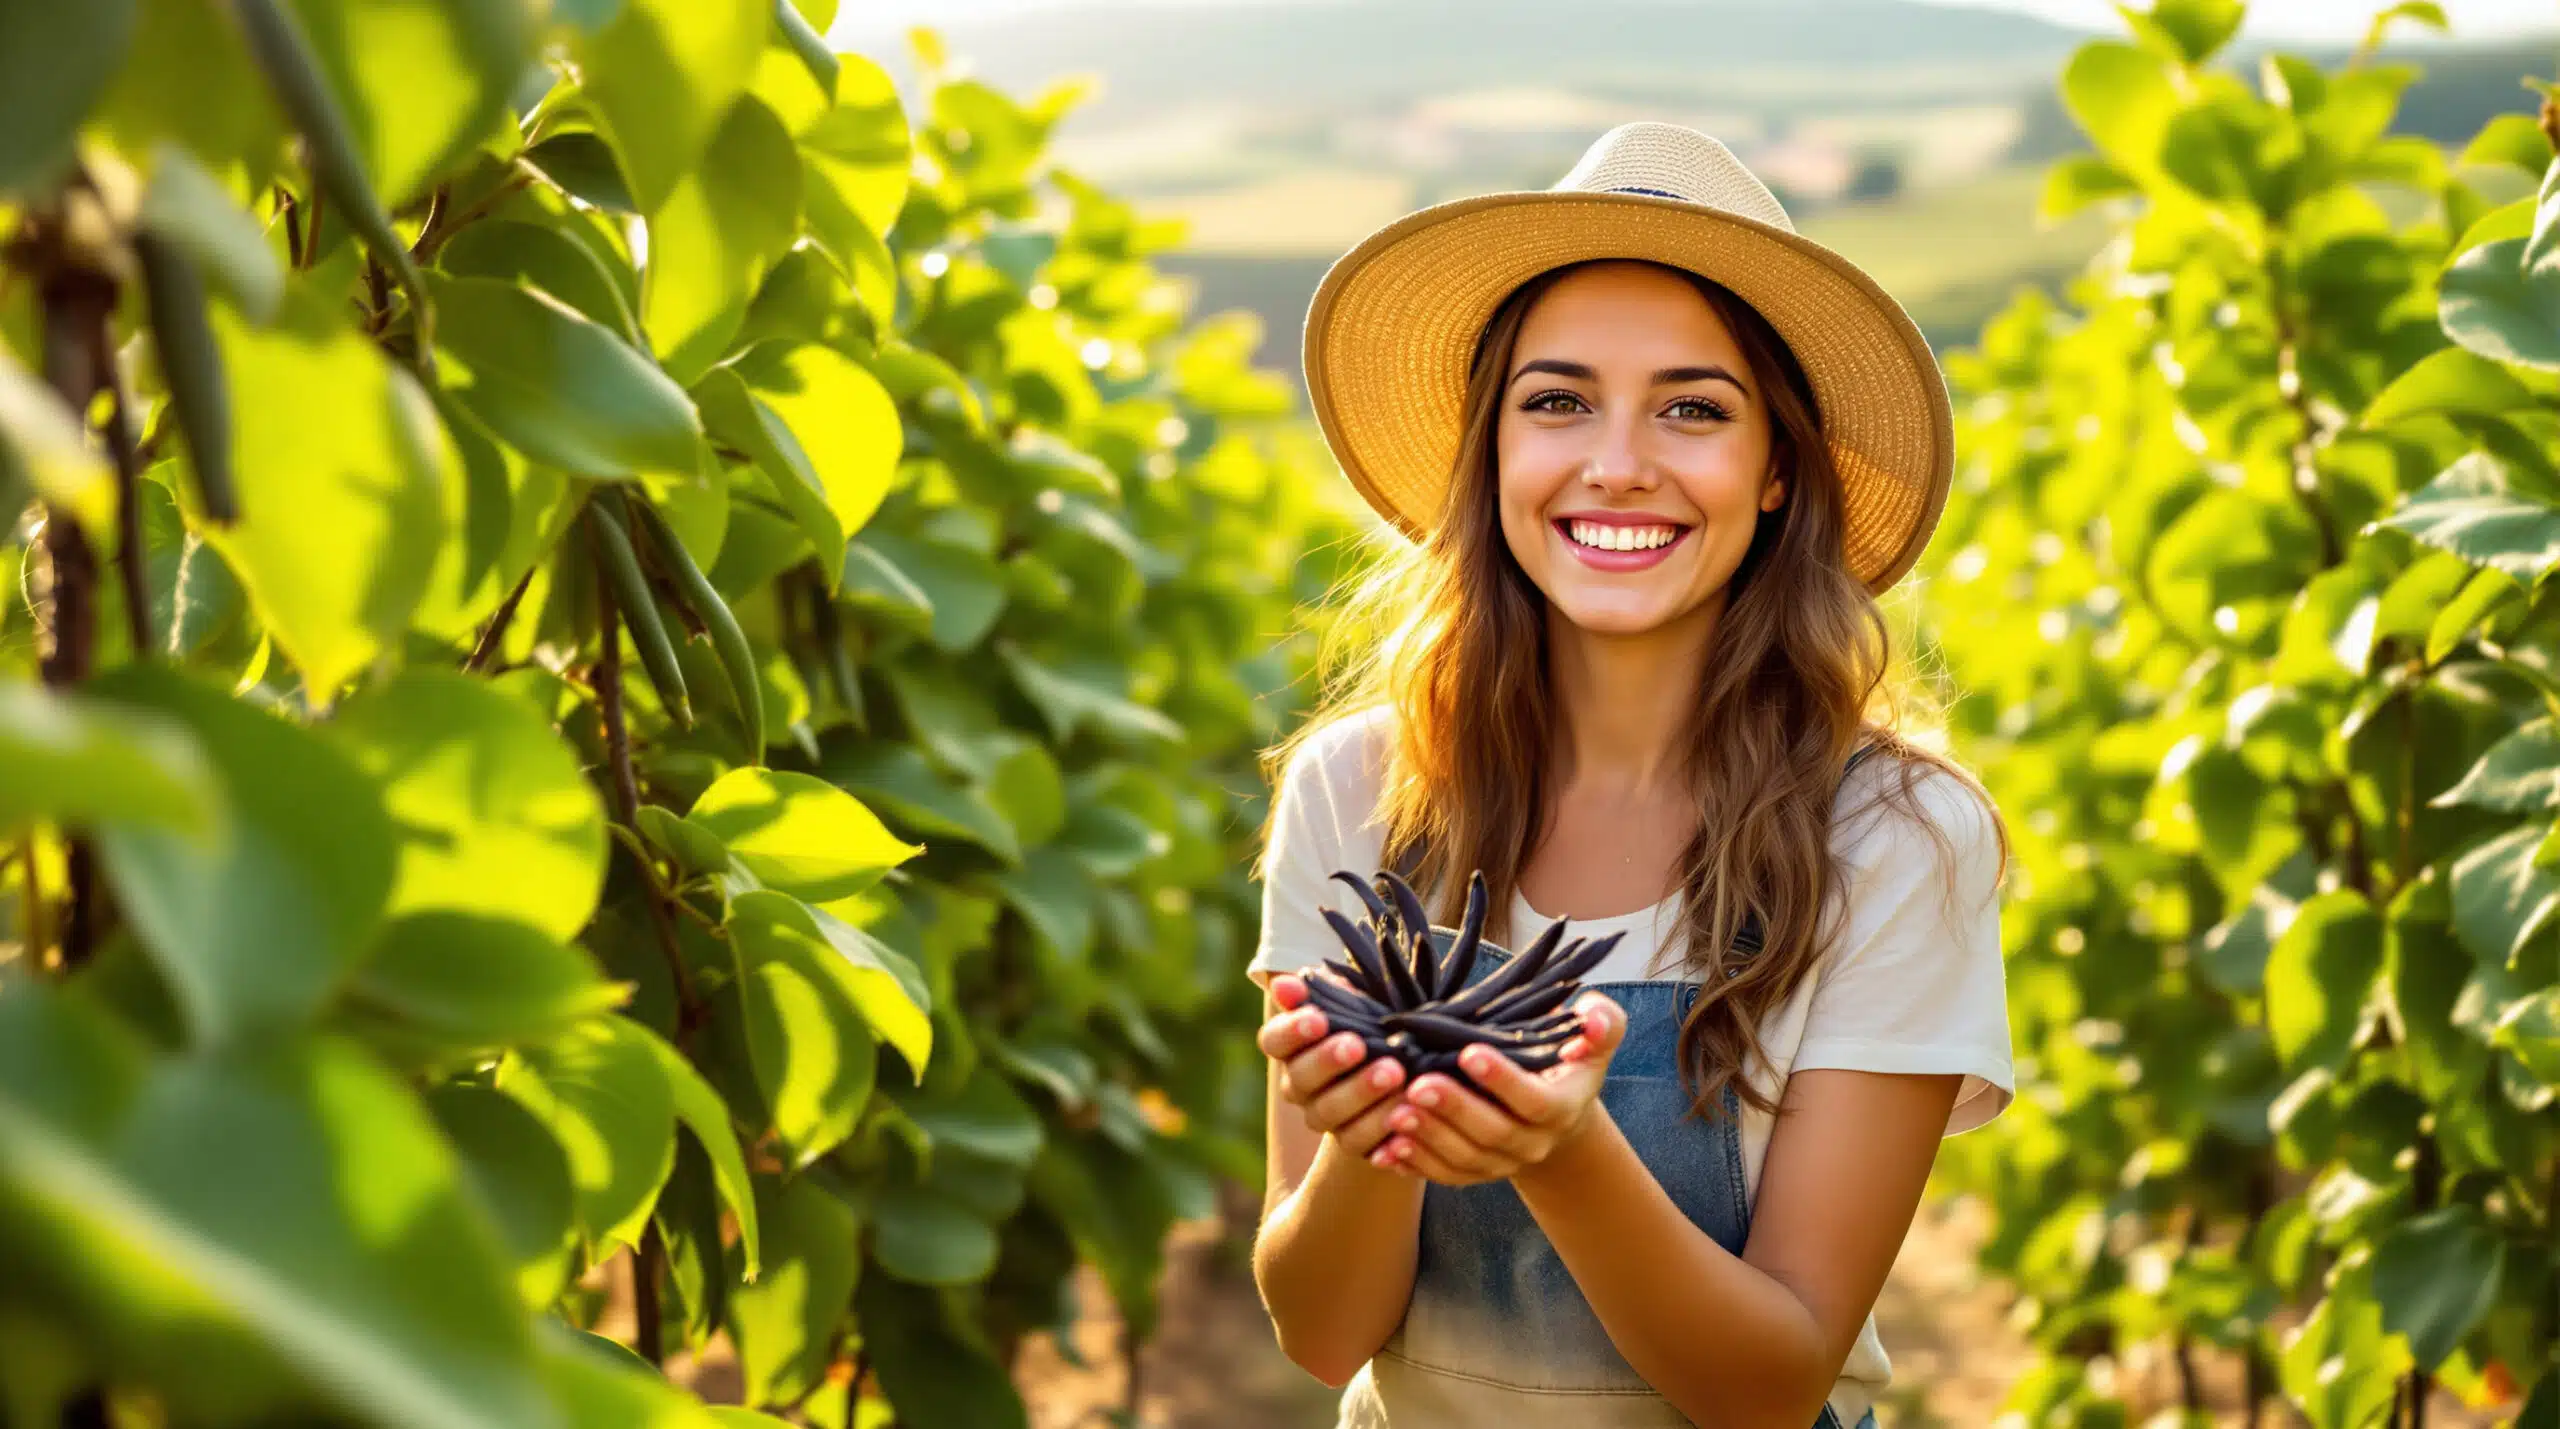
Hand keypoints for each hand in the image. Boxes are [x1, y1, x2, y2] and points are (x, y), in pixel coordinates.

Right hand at [1258, 973, 1409, 1159]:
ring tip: (1394, 1073)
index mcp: (1291, 1048)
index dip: (1292, 1031)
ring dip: (1360, 1093)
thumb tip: (1284, 984)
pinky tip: (1404, 1108)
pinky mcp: (1351, 1142)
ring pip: (1329, 1112)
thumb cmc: (1373, 1023)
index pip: (1274, 1040)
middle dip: (1329, 1061)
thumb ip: (1320, 992)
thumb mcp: (1354, 1002)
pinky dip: (1381, 1125)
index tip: (1318, 1019)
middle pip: (1301, 1078)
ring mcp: (1322, 1118)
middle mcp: (1298, 1085)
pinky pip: (1359, 1140)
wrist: (1406, 1068)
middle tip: (1359, 1045)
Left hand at [1369, 991, 1626, 1185]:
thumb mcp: (1594, 1037)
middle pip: (1493, 1133)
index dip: (1502, 1080)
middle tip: (1417, 1084)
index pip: (1534, 1101)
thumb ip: (1603, 1022)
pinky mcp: (1476, 1173)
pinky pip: (1446, 1176)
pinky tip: (1387, 1150)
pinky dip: (1417, 1166)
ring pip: (1466, 1159)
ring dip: (1429, 1138)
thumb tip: (1594, 1021)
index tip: (1468, 1052)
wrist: (1555, 1111)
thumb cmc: (1569, 1059)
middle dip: (1454, 1109)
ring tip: (1395, 1113)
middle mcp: (1535, 1143)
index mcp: (1563, 1108)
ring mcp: (1504, 1163)